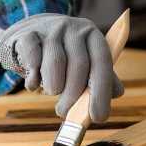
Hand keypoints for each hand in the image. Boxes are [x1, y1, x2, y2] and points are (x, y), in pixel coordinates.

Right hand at [0, 14, 123, 121]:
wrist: (31, 32)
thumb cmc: (64, 54)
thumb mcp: (86, 60)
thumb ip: (103, 76)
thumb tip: (118, 93)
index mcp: (93, 36)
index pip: (103, 62)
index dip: (101, 92)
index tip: (97, 117)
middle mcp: (74, 28)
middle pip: (79, 65)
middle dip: (73, 96)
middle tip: (65, 113)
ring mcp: (50, 28)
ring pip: (55, 64)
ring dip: (53, 86)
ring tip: (52, 90)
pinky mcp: (28, 33)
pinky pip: (32, 60)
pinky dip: (33, 79)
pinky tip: (34, 82)